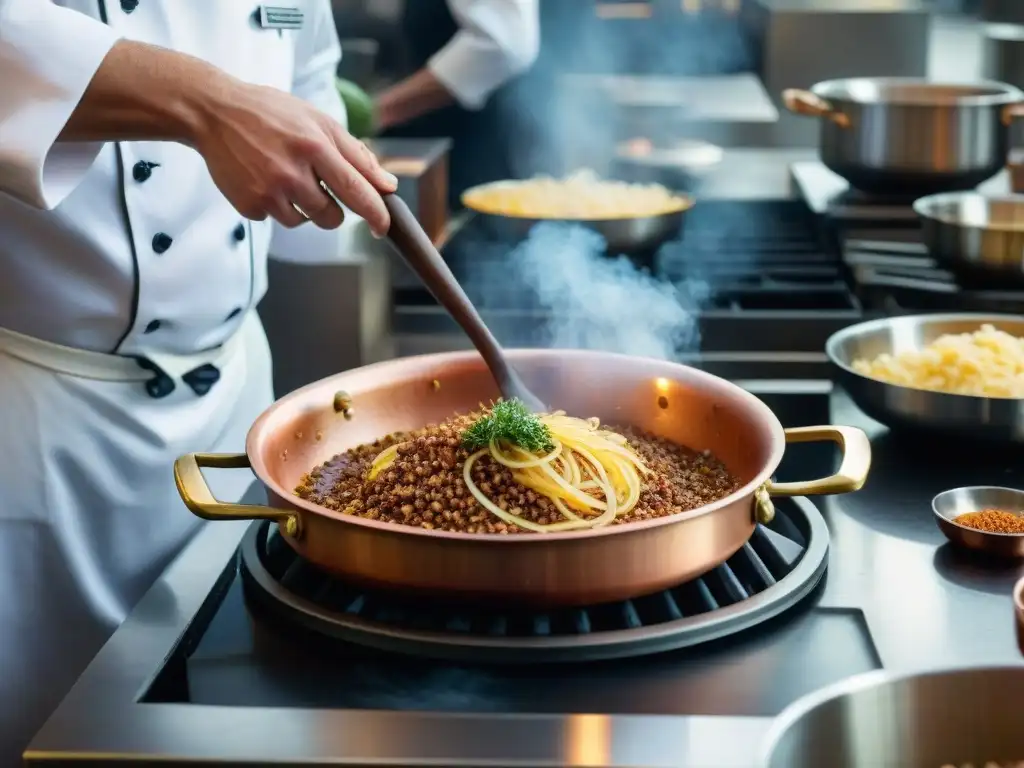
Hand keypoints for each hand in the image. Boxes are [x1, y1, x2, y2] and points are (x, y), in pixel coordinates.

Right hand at [193, 78, 396, 234]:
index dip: (375, 212)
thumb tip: (387, 185)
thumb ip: (356, 153)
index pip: (355, 189)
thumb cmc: (272, 114)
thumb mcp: (317, 120)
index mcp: (314, 146)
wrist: (213, 113)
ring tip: (285, 175)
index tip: (383, 227)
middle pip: (332, 217)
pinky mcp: (249, 205)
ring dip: (303, 207)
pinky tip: (263, 178)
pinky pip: (275, 219)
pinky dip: (275, 205)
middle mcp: (291, 172)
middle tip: (317, 185)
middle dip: (333, 209)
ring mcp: (268, 191)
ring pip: (304, 222)